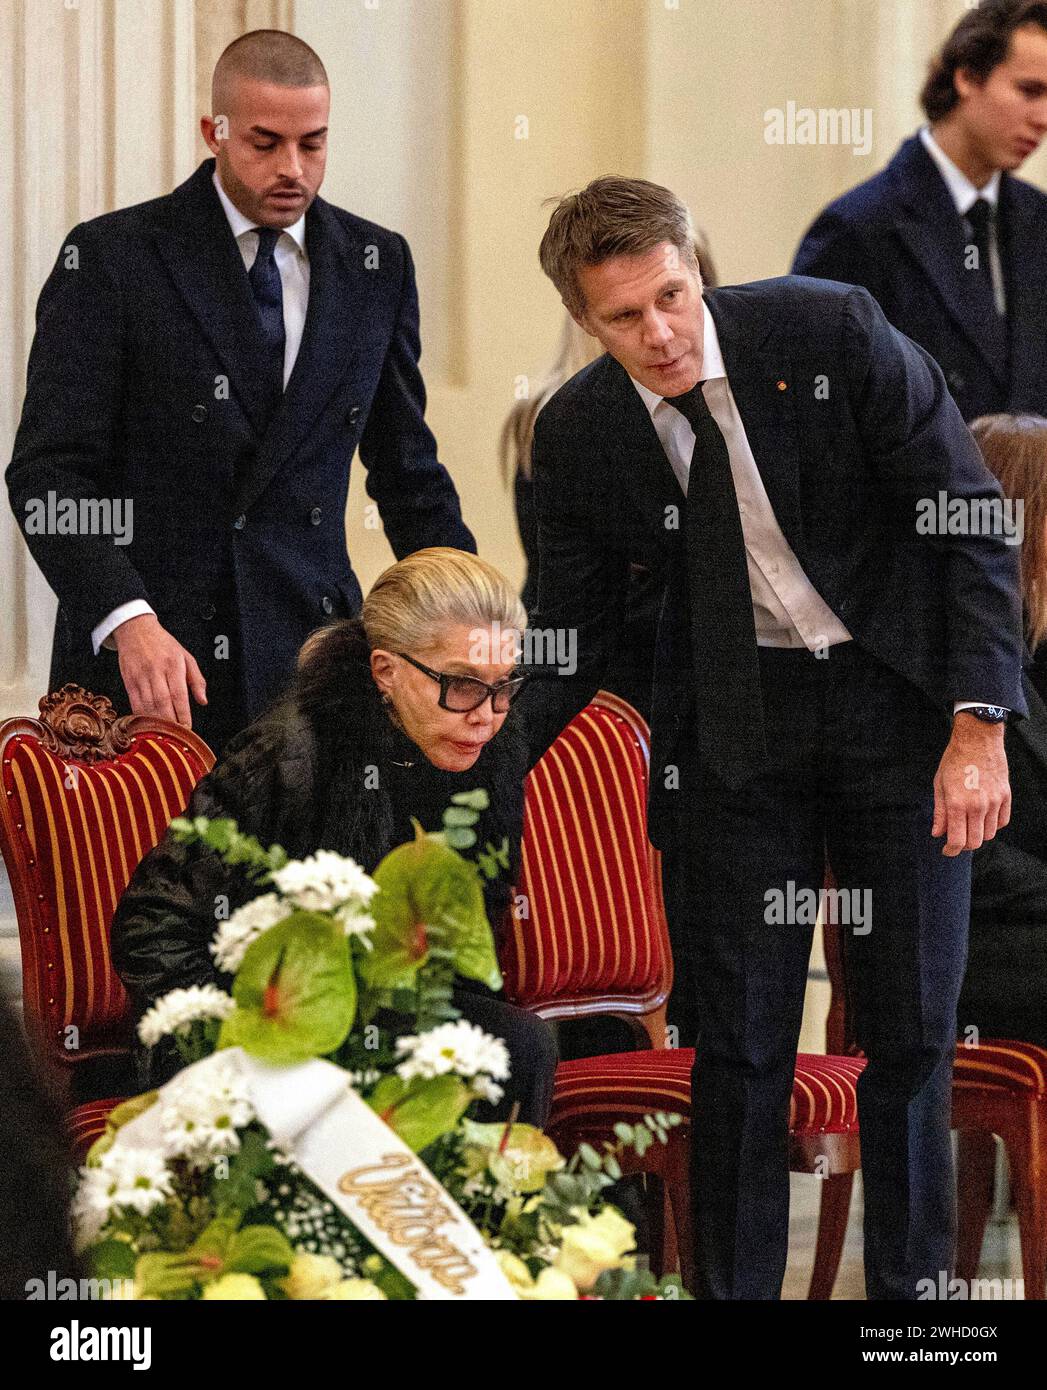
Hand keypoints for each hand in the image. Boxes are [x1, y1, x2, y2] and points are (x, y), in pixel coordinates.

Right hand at [113, 613, 206, 727]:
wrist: (135, 629)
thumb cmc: (163, 644)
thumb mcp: (186, 656)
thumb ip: (197, 679)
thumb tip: (203, 701)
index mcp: (173, 665)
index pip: (179, 694)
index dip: (183, 713)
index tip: (188, 727)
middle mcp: (156, 670)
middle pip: (162, 702)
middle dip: (170, 721)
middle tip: (176, 736)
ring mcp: (140, 675)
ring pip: (148, 703)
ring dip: (156, 721)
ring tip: (163, 734)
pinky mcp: (128, 680)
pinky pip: (134, 701)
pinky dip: (141, 715)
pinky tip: (147, 724)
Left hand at [931, 714, 1009, 855]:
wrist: (978, 739)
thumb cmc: (954, 760)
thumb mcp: (939, 785)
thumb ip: (939, 812)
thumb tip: (937, 833)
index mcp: (957, 803)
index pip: (957, 840)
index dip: (951, 850)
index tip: (947, 851)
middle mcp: (977, 806)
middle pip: (974, 842)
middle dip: (964, 845)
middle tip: (956, 840)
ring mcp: (994, 801)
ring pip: (989, 834)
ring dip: (978, 835)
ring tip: (968, 825)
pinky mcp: (1006, 796)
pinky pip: (1002, 822)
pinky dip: (992, 825)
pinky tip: (983, 818)